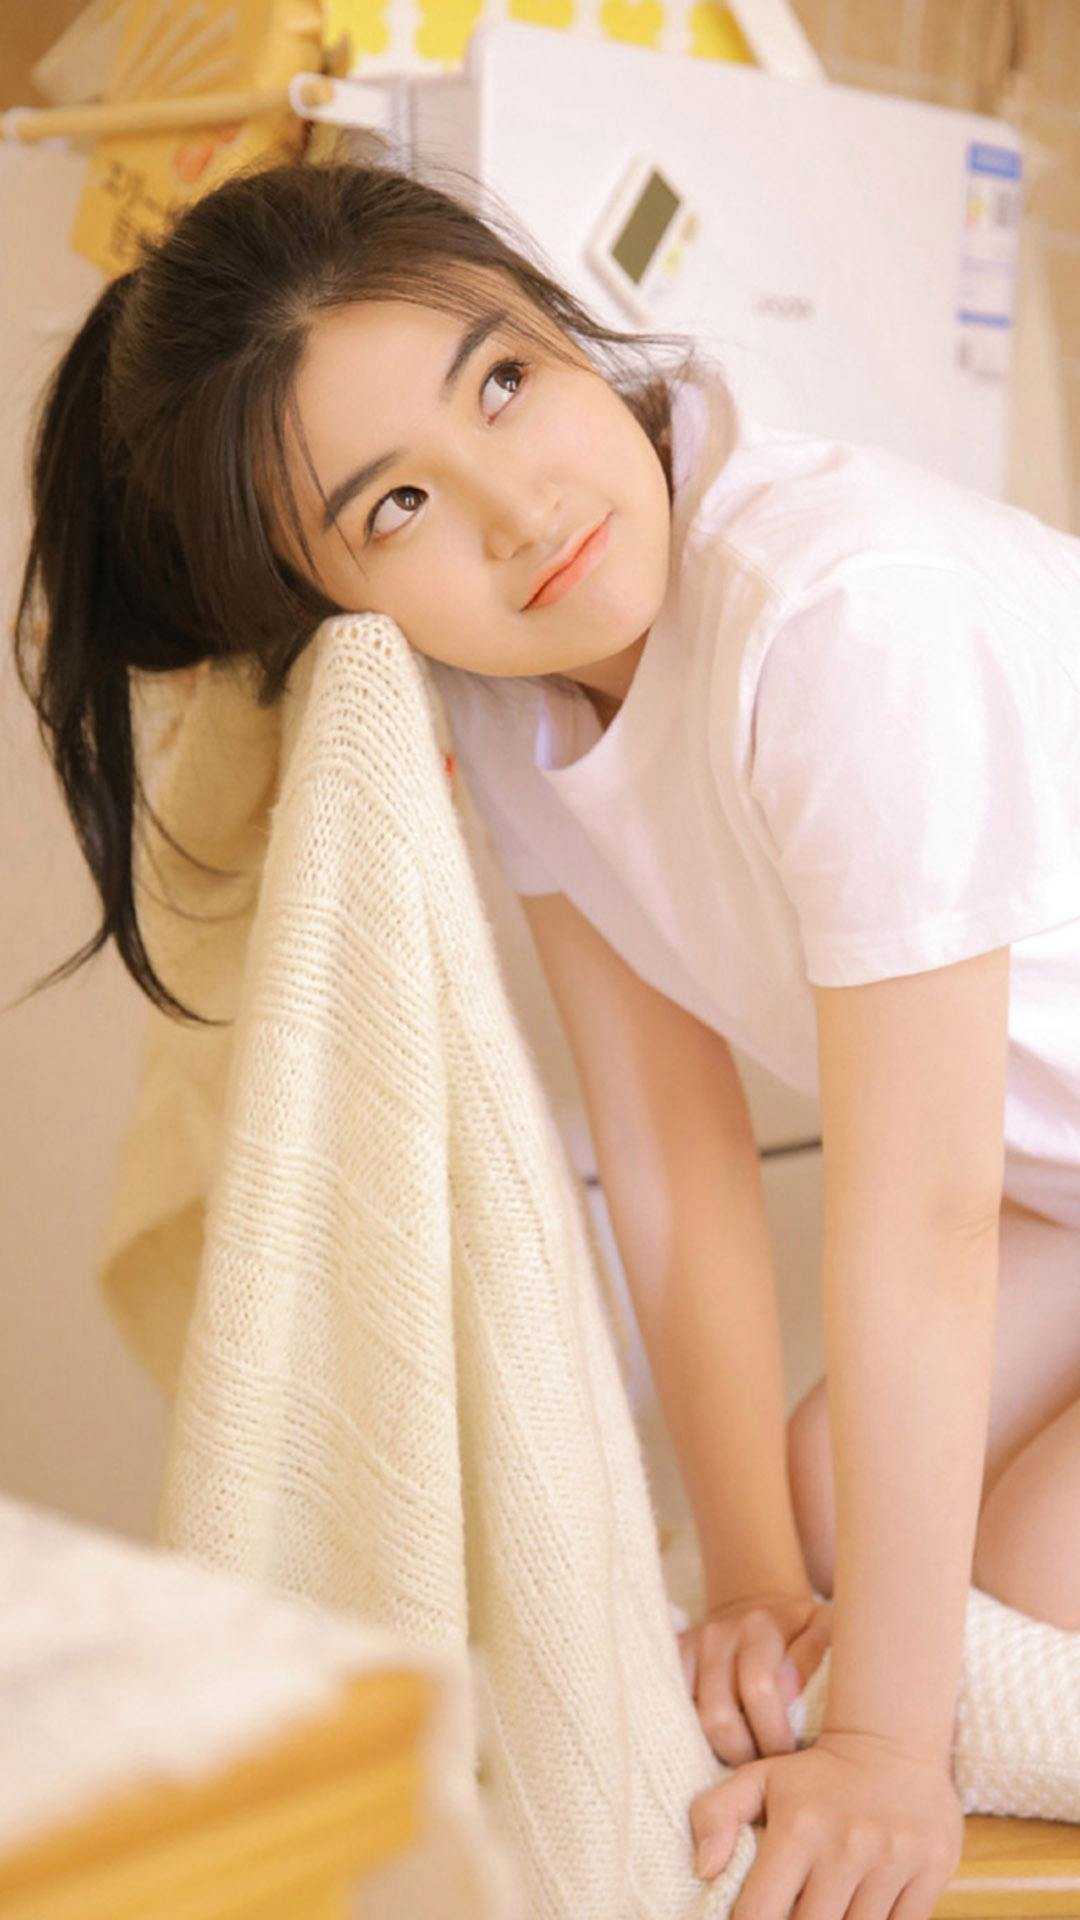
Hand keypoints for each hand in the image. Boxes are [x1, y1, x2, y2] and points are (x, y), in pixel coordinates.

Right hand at [678, 1590, 832, 1763]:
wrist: (757, 1612)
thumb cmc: (799, 1634)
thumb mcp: (821, 1633)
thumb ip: (811, 1660)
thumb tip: (789, 1699)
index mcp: (760, 1626)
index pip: (759, 1689)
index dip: (774, 1734)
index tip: (789, 1754)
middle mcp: (719, 1634)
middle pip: (719, 1715)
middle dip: (745, 1752)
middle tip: (764, 1766)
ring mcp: (690, 1648)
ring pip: (695, 1721)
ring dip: (721, 1750)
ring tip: (745, 1755)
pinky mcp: (672, 1661)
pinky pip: (675, 1711)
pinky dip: (694, 1736)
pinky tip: (718, 1744)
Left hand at [689, 1729, 963, 1919]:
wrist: (891, 1742)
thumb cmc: (814, 1774)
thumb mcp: (757, 1779)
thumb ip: (714, 1815)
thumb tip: (702, 1870)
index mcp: (798, 1827)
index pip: (759, 1914)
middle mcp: (846, 1846)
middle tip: (792, 1914)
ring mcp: (893, 1860)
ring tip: (825, 1911)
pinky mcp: (931, 1870)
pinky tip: (858, 1914)